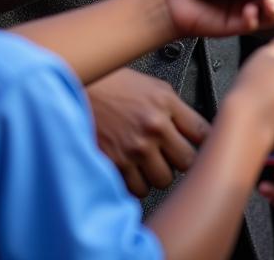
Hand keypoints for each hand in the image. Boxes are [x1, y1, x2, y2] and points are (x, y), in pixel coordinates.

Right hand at [88, 69, 209, 198]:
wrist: (70, 87)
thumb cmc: (108, 84)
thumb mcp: (148, 84)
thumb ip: (171, 106)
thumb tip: (190, 128)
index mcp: (164, 101)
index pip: (202, 132)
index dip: (203, 142)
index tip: (199, 146)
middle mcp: (153, 125)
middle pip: (187, 161)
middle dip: (178, 159)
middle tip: (168, 153)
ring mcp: (135, 147)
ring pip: (164, 180)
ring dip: (156, 173)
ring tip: (145, 159)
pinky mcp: (117, 164)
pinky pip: (138, 188)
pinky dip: (135, 182)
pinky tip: (130, 167)